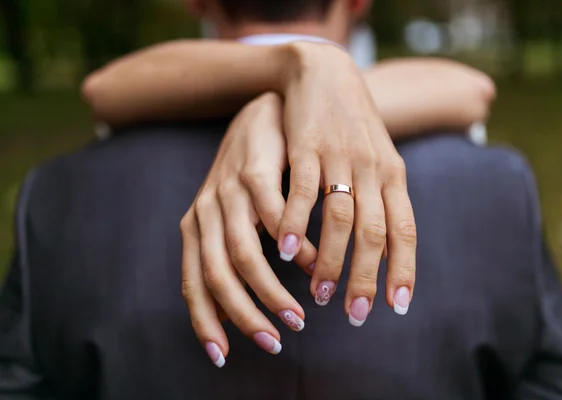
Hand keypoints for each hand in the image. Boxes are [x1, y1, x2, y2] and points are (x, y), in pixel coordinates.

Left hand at [180, 93, 317, 366]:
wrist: (263, 110)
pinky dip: (292, 246)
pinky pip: (271, 216)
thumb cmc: (252, 175)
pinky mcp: (254, 169)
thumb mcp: (234, 218)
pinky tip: (313, 263)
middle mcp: (204, 211)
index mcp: (196, 227)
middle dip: (245, 315)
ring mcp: (226, 190)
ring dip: (272, 288)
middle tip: (275, 340)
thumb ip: (235, 257)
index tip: (224, 356)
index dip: (206, 323)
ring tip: (301, 312)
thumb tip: (238, 309)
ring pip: (243, 253)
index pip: (194, 285)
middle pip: (217, 277)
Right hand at [278, 43, 416, 325]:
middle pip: (374, 233)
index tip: (397, 306)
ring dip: (330, 260)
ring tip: (319, 295)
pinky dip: (295, 223)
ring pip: (340, 217)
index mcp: (392, 176)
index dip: (403, 269)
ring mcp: (340, 157)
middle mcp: (372, 169)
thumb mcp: (378, 160)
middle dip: (365, 278)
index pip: (404, 230)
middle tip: (354, 315)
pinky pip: (303, 190)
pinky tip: (286, 252)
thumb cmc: (352, 126)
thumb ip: (383, 199)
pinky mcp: (308, 146)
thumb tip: (386, 248)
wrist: (327, 74)